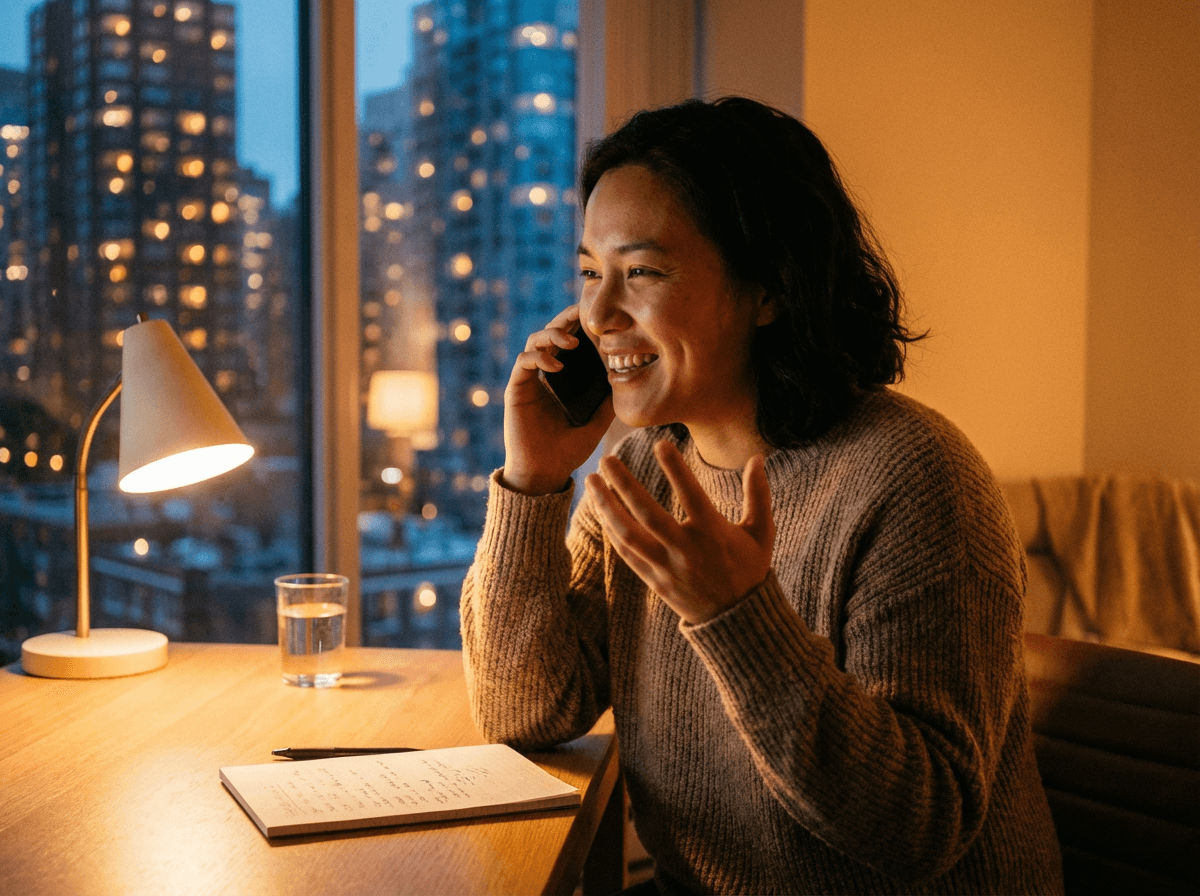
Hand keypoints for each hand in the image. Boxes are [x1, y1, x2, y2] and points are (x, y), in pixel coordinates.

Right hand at [502, 305, 615, 495]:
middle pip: (550, 332)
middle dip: (565, 319)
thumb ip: (608, 400)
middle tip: (582, 314)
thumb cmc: (569, 450)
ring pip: (534, 340)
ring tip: (571, 343)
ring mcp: (529, 379)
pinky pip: (523, 362)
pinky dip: (538, 357)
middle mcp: (544, 374)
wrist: (544, 473)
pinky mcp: (517, 389)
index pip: (569, 341)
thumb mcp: (597, 422)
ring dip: (552, 335)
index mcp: (563, 377)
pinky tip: (556, 366)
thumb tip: (627, 377)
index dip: (579, 324)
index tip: (597, 316)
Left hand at [586, 440, 774, 623]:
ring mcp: (666, 567)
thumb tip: (756, 459)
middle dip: (625, 485)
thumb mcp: (761, 533)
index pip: (692, 496)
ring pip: (629, 535)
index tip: (660, 444)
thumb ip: (758, 495)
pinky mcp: (654, 580)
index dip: (677, 469)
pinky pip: (626, 553)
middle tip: (607, 459)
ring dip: (607, 507)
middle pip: (649, 514)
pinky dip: (612, 530)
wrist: (736, 620)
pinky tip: (601, 509)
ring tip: (592, 481)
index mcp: (713, 534)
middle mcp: (686, 550)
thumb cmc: (749, 570)